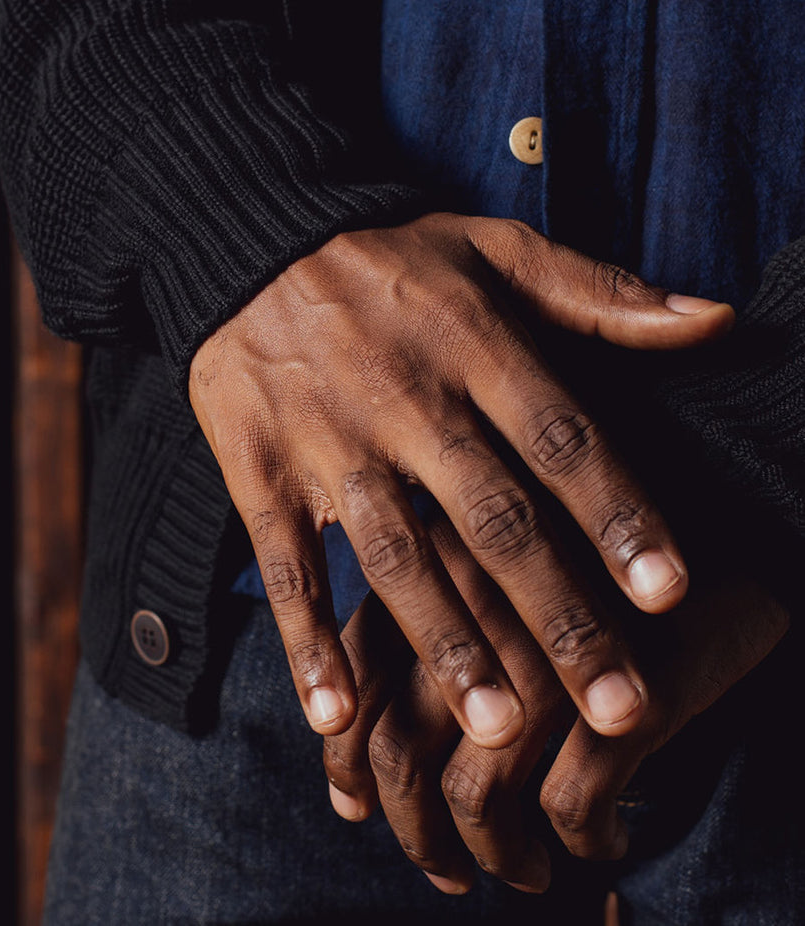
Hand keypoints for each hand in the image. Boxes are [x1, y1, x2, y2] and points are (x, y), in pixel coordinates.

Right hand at [188, 213, 732, 744]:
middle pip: (493, 518)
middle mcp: (408, 399)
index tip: (668, 591)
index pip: (561, 439)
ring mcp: (329, 439)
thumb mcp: (497, 250)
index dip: (618, 514)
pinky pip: (285, 564)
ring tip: (499, 727)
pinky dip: (306, 639)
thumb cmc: (392, 257)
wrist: (249, 239)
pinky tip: (338, 715)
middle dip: (557, 614)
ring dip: (446, 641)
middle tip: (614, 705)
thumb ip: (603, 292)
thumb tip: (716, 321)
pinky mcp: (260, 469)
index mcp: (475, 345)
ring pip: (396, 552)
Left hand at [324, 519, 787, 893]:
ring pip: (476, 795)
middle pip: (403, 748)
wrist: (728, 508)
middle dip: (413, 831)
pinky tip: (602, 843)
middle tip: (442, 867)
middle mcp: (483, 605)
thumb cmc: (591, 548)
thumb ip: (418, 632)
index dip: (350, 760)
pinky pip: (572, 806)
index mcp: (439, 561)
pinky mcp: (632, 689)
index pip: (358, 681)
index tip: (360, 806)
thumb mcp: (496, 564)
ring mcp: (555, 647)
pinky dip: (580, 843)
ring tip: (521, 870)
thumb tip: (350, 763)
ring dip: (492, 856)